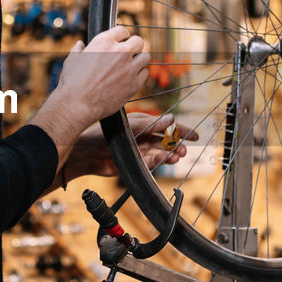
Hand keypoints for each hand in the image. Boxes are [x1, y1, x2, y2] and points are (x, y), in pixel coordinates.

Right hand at [53, 26, 149, 128]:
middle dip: (134, 46)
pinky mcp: (134, 83)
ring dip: (139, 60)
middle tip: (129, 53)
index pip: (122, 30)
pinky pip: (145, 73)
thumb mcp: (72, 60)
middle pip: (138, 41)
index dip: (122, 36)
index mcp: (104, 42)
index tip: (122, 41)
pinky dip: (140, 74)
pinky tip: (132, 77)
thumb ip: (79, 49)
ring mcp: (129, 68)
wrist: (78, 105)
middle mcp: (119, 52)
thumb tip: (80, 44)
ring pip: (145, 56)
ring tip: (132, 65)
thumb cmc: (72, 83)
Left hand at [63, 112, 198, 181]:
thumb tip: (171, 119)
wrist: (87, 153)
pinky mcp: (136, 163)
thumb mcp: (130, 127)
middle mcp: (143, 136)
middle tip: (184, 150)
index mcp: (143, 123)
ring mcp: (140, 150)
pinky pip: (153, 162)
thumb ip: (151, 125)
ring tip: (178, 156)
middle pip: (166, 141)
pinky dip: (161, 161)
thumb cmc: (103, 134)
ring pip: (161, 153)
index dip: (181, 130)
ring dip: (171, 154)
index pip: (166, 125)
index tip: (195, 136)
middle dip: (177, 145)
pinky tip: (167, 160)